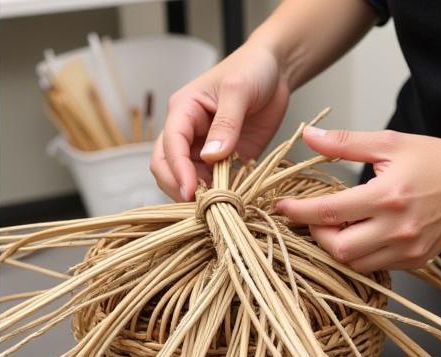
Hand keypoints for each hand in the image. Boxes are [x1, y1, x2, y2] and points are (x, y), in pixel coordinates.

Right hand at [152, 40, 289, 200]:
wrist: (275, 71)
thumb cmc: (252, 69)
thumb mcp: (239, 89)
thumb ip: (226, 122)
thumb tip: (211, 156)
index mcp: (182, 111)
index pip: (169, 146)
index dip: (177, 170)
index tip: (190, 191)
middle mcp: (186, 133)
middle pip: (164, 167)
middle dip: (177, 187)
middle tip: (199, 205)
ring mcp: (200, 149)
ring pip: (184, 179)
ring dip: (197, 194)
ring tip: (217, 203)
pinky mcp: (218, 161)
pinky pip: (210, 183)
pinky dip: (215, 195)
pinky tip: (228, 199)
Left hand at [274, 127, 440, 271]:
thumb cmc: (436, 160)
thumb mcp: (391, 144)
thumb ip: (347, 144)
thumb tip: (308, 136)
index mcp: (388, 195)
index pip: (329, 211)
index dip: (299, 213)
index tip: (281, 208)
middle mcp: (397, 227)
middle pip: (337, 248)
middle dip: (319, 235)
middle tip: (318, 219)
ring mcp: (407, 249)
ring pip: (353, 264)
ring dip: (338, 248)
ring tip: (341, 227)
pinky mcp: (415, 261)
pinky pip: (374, 268)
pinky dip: (360, 256)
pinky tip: (363, 236)